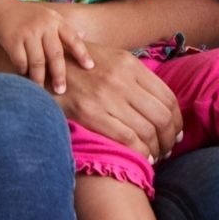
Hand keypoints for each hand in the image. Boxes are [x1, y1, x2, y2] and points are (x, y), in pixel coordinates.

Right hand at [0, 0, 91, 92]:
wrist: (2, 10)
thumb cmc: (31, 17)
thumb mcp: (50, 18)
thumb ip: (64, 28)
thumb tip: (84, 35)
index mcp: (56, 22)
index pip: (73, 38)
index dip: (82, 53)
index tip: (89, 67)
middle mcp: (44, 26)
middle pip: (55, 54)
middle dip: (59, 74)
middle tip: (61, 90)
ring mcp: (28, 33)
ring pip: (37, 61)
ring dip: (39, 78)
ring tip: (41, 90)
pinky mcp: (12, 40)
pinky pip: (21, 61)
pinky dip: (23, 71)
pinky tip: (25, 77)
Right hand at [55, 45, 183, 160]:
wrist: (41, 68)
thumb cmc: (77, 67)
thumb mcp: (110, 60)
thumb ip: (133, 77)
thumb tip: (159, 102)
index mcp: (130, 65)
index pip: (168, 97)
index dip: (177, 120)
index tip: (176, 133)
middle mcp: (122, 79)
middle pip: (162, 115)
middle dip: (170, 138)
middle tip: (168, 150)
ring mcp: (106, 96)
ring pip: (148, 129)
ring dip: (157, 148)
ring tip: (156, 157)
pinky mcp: (90, 114)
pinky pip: (127, 138)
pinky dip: (140, 152)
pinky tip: (141, 159)